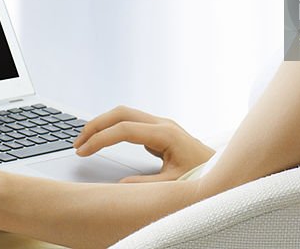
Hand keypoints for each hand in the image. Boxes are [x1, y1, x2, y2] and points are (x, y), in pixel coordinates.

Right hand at [73, 105, 214, 182]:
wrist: (222, 170)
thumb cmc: (202, 176)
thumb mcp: (173, 185)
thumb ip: (145, 186)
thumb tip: (119, 186)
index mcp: (165, 134)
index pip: (125, 130)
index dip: (101, 139)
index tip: (84, 151)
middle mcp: (163, 124)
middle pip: (122, 113)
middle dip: (96, 125)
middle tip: (78, 142)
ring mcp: (161, 125)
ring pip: (125, 114)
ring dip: (103, 124)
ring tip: (86, 140)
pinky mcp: (160, 131)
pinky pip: (131, 122)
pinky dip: (113, 128)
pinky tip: (104, 139)